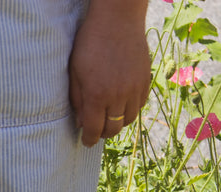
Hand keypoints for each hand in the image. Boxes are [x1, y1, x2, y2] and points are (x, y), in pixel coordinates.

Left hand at [69, 0, 151, 146]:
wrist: (118, 20)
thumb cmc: (90, 43)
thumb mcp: (75, 72)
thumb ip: (77, 100)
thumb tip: (80, 122)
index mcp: (97, 95)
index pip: (93, 129)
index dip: (88, 139)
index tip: (86, 142)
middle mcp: (118, 96)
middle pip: (112, 129)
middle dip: (102, 134)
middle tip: (95, 131)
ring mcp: (134, 89)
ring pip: (128, 120)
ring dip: (117, 124)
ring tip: (108, 119)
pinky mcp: (146, 81)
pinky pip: (139, 106)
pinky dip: (130, 111)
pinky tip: (121, 106)